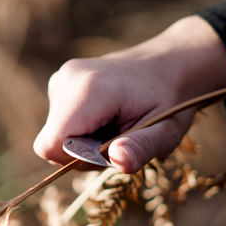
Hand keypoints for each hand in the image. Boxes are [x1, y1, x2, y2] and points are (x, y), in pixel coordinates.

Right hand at [33, 15, 225, 172]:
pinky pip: (58, 122)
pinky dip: (79, 129)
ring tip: (115, 126)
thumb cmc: (173, 101)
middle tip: (119, 139)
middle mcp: (68, 80)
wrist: (173, 63)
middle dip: (82, 154)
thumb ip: (141, 148)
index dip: (78, 160)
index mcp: (91, 91)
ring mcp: (62, 78)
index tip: (110, 151)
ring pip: (54, 135)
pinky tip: (106, 117)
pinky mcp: (61, 80)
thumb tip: (120, 162)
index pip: (52, 146)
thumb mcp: (166, 131)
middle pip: (52, 143)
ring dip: (82, 143)